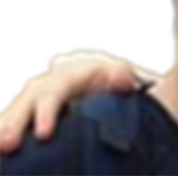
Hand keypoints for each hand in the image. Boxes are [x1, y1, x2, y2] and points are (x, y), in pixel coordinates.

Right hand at [0, 51, 138, 152]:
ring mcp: (34, 100)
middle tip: (8, 146)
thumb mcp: (121, 76)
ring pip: (14, 111)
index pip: (55, 90)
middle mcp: (46, 85)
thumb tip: (122, 80)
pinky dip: (2, 130)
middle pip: (28, 101)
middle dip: (16, 123)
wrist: (101, 82)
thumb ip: (122, 76)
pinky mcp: (29, 113)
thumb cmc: (113, 82)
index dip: (47, 111)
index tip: (43, 135)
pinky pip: (10, 120)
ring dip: (4, 128)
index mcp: (69, 75)